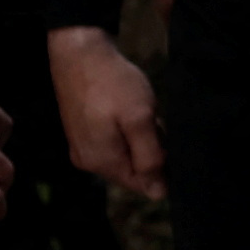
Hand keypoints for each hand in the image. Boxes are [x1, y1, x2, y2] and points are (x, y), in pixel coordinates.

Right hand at [51, 25, 162, 196]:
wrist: (80, 55)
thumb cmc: (113, 85)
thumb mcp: (140, 119)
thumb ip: (149, 157)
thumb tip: (158, 194)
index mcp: (102, 163)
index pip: (142, 185)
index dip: (163, 169)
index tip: (169, 142)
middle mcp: (88, 162)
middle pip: (133, 170)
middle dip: (151, 151)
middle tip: (155, 122)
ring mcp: (82, 148)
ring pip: (125, 155)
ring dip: (141, 139)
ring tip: (142, 113)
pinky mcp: (82, 133)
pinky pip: (114, 143)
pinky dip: (128, 131)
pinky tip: (131, 111)